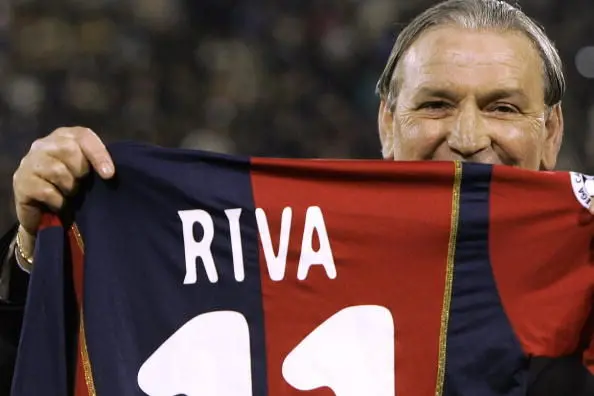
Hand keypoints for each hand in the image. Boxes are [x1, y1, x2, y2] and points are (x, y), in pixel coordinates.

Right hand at [12, 127, 114, 257]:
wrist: (43, 212)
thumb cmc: (70, 186)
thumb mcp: (86, 171)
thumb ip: (97, 163)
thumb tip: (112, 172)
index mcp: (64, 137)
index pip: (83, 136)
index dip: (98, 154)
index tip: (109, 174)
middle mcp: (44, 144)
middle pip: (69, 150)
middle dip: (81, 172)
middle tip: (80, 184)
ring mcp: (29, 162)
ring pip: (57, 171)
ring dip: (70, 188)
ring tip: (69, 194)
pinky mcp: (20, 182)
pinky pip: (47, 191)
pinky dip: (59, 201)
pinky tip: (59, 203)